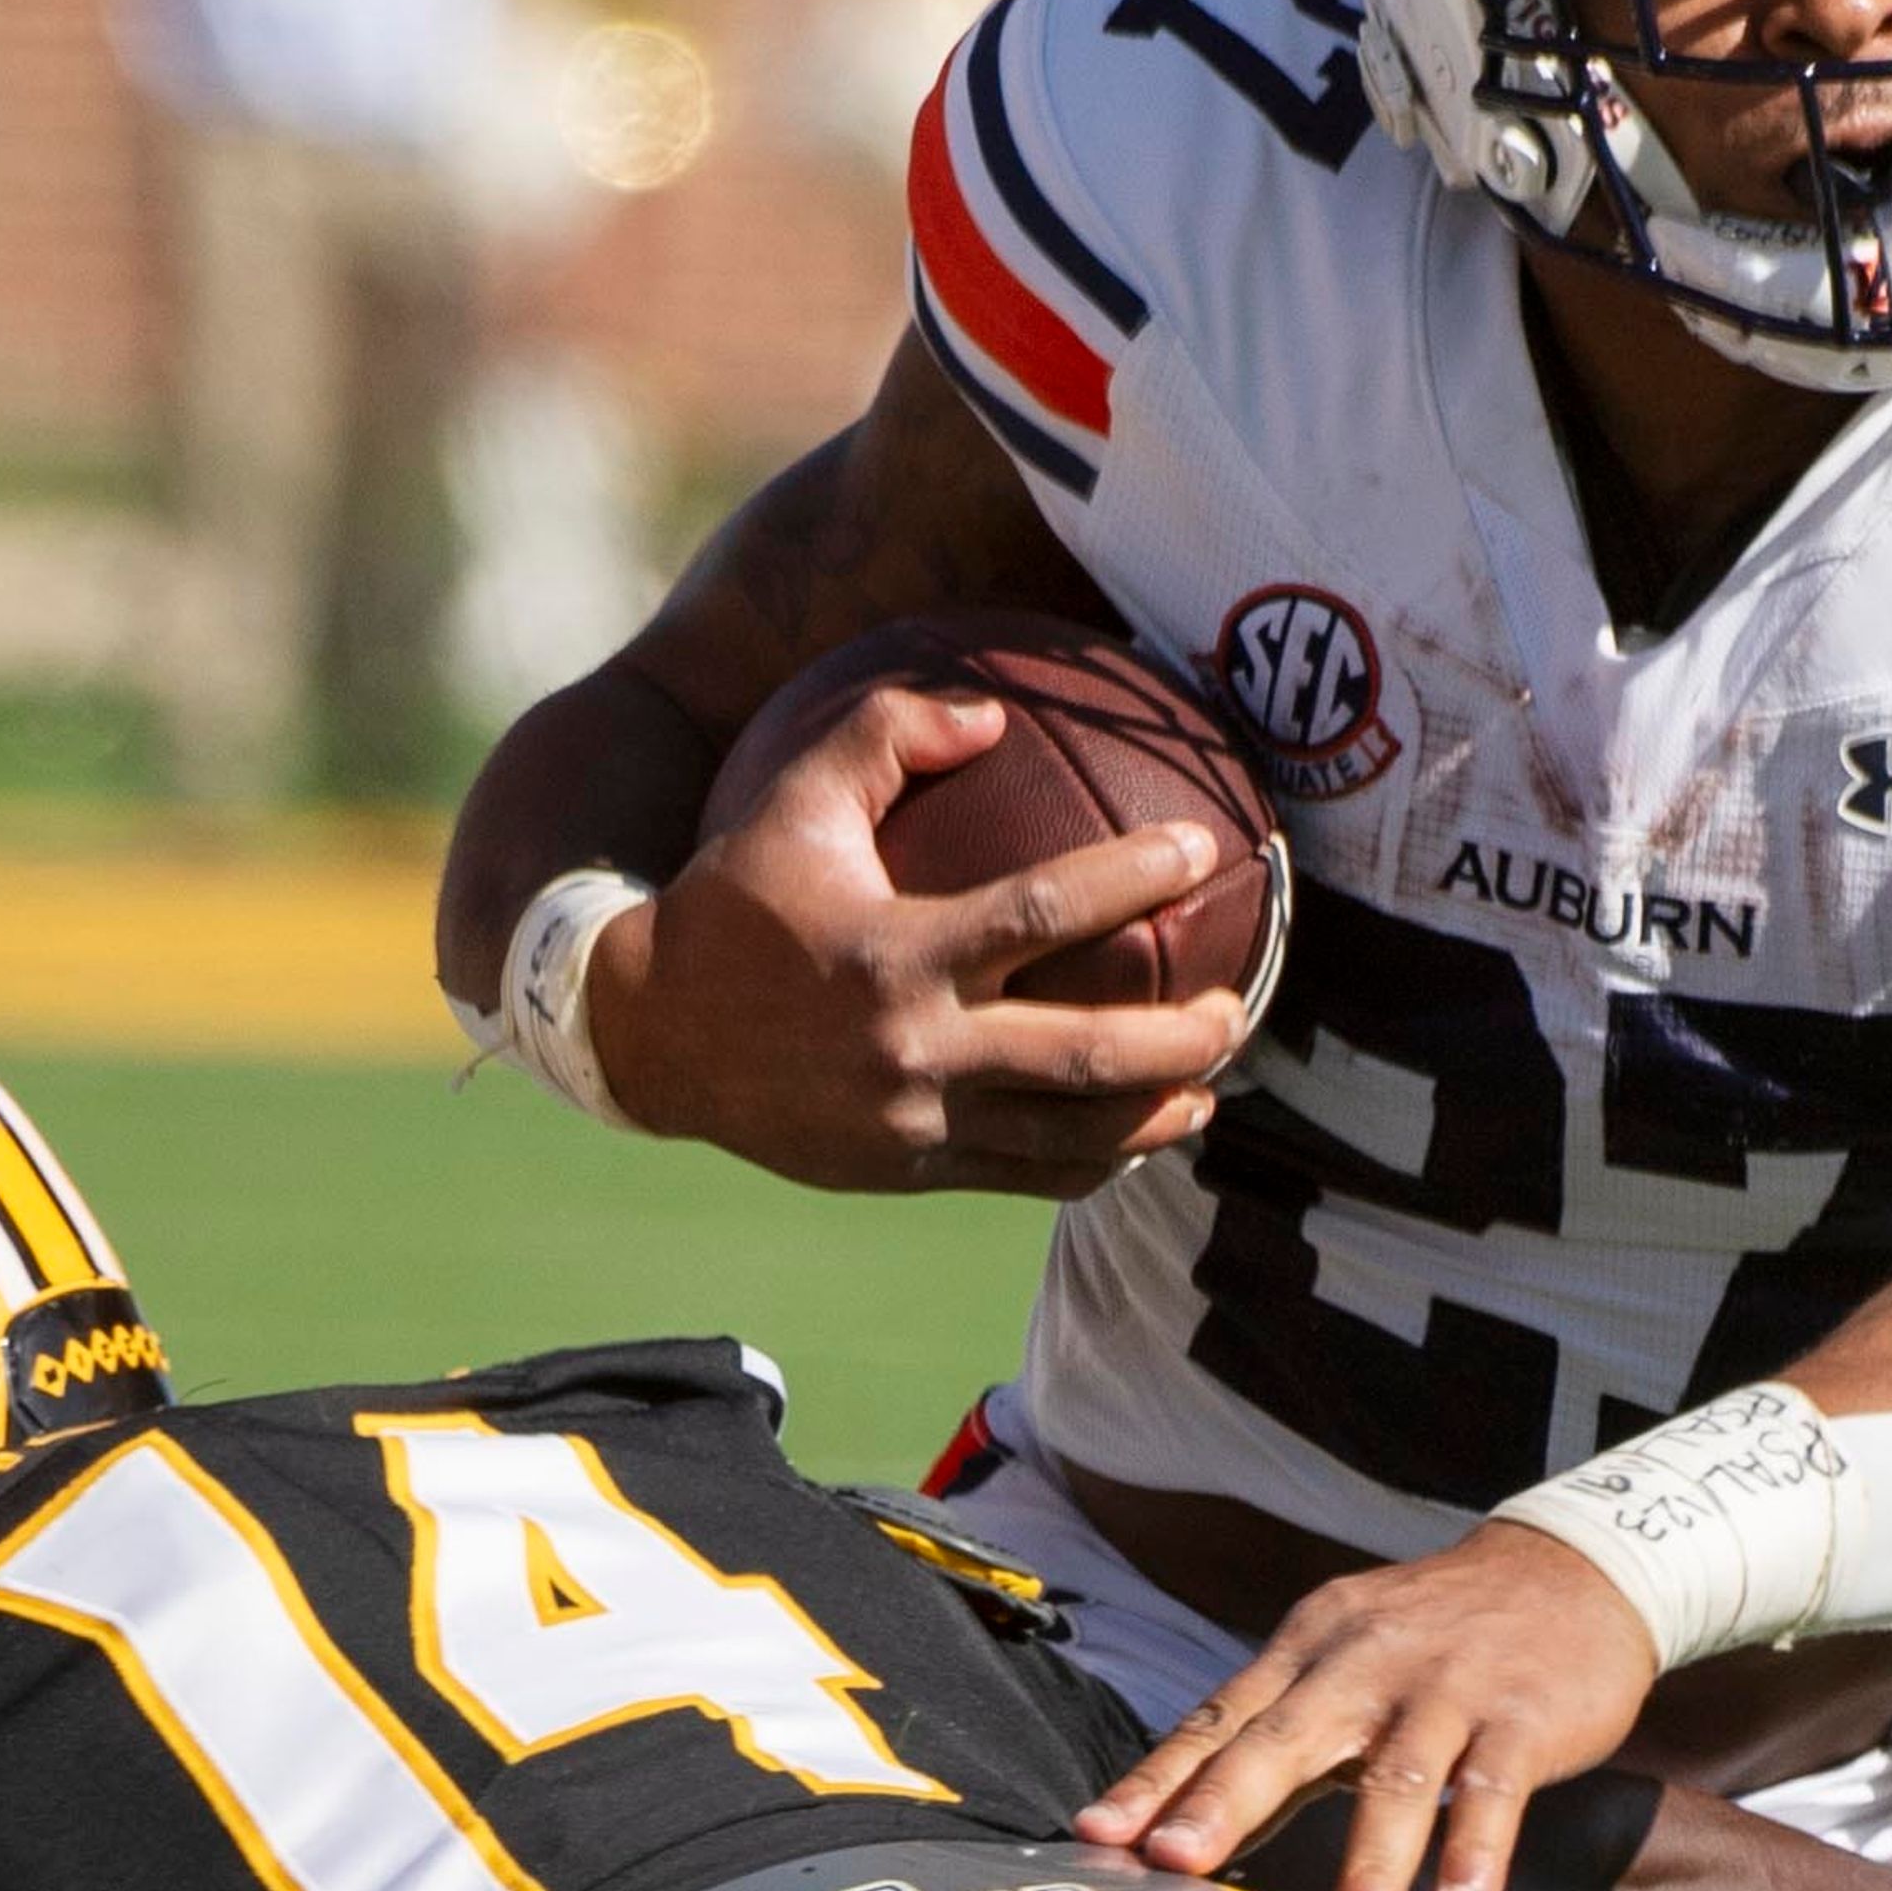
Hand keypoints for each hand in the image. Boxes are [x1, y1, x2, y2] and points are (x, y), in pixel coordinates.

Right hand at [587, 674, 1255, 1195]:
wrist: (648, 1034)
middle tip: (1243, 1011)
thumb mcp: (795, 795)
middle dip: (1180, 1040)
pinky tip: (1137, 1140)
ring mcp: (914, 1125)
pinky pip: (1021, 1176)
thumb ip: (888, 734)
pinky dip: (1089, 1161)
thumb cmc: (732, 901)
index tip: (1202, 851)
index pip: (1045, 916)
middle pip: (1084, 1057)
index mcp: (898, 954)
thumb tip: (992, 715)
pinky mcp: (905, 1173)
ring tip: (1212, 1092)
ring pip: (1065, 1138)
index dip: (1132, 879)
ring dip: (1154, 1119)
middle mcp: (915, 1051)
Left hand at [1078, 1526, 1660, 1890]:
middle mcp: (1364, 1663)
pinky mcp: (1522, 1717)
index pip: (1219, 1719)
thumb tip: (1184, 1825)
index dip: (1158, 1779)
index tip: (1098, 1836)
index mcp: (1307, 1651)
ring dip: (1370, 1868)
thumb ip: (1276, 1734)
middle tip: (1176, 1867)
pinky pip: (1494, 1791)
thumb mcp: (1346, 1659)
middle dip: (1226, 1803)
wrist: (1573, 1568)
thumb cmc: (1439, 1634)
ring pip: (1396, 1781)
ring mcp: (1446, 1690)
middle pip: (1285, 1737)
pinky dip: (1476, 1852)